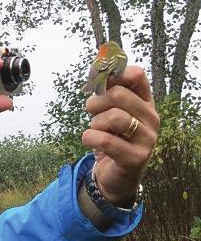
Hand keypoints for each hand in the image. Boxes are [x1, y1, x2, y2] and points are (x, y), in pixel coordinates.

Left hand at [82, 66, 159, 205]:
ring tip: (96, 130)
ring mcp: (147, 138)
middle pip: (118, 94)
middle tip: (91, 113)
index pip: (136, 75)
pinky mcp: (136, 158)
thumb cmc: (110, 138)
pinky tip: (90, 141)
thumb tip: (96, 66)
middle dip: (95, 102)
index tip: (99, 87)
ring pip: (113, 117)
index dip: (112, 76)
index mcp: (145, 102)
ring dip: (95, 123)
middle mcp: (151, 118)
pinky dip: (89, 138)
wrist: (114, 175)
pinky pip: (105, 140)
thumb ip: (104, 91)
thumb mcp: (107, 112)